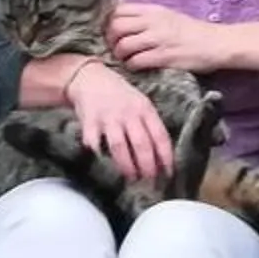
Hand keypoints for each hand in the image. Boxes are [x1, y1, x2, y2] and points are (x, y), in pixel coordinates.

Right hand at [71, 62, 174, 185]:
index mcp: (145, 109)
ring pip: (120, 147)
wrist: (90, 78)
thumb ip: (149, 125)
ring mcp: (108, 118)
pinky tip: (104, 163)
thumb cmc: (119, 95)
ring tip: (131, 176)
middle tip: (149, 179)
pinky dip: (99, 155)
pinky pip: (95, 143)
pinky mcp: (90, 122)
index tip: (168, 173)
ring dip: (126, 166)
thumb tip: (161, 156)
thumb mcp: (140, 103)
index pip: (160, 136)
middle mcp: (128, 113)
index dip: (166, 157)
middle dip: (147, 166)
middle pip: (141, 144)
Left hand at [108, 1, 220, 71]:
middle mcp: (153, 22)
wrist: (216, 43)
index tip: (110, 31)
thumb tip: (122, 20)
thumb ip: (146, 17)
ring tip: (124, 59)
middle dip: (110, 39)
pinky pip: (136, 61)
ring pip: (123, 45)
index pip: (119, 9)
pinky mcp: (164, 57)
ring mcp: (158, 39)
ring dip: (120, 55)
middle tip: (114, 48)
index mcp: (153, 10)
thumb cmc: (192, 31)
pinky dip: (131, 66)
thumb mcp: (168, 16)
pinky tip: (135, 67)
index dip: (109, 21)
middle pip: (116, 26)